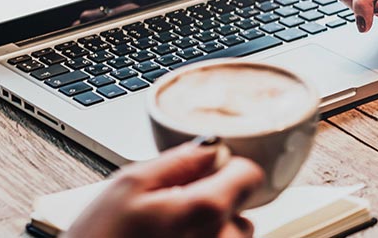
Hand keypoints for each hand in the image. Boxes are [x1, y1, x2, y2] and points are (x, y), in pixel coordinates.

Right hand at [65, 139, 264, 237]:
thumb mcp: (127, 186)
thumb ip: (178, 161)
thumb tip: (211, 147)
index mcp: (206, 210)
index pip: (250, 174)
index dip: (226, 167)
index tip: (206, 172)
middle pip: (240, 208)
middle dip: (213, 203)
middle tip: (170, 212)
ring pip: (231, 236)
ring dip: (209, 230)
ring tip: (166, 235)